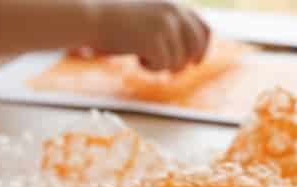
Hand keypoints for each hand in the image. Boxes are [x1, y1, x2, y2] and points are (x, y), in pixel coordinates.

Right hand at [80, 1, 210, 71]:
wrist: (93, 18)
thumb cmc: (114, 21)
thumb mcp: (147, 17)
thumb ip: (167, 27)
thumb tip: (186, 52)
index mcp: (174, 5)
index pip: (203, 29)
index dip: (203, 48)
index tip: (195, 62)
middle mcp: (174, 13)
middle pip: (196, 47)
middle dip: (185, 63)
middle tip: (171, 71)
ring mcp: (166, 27)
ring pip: (179, 61)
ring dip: (161, 65)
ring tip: (141, 57)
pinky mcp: (155, 41)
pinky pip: (163, 66)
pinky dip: (150, 68)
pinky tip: (136, 58)